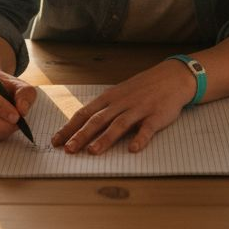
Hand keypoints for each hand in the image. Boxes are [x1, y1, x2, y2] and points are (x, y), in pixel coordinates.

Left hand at [52, 60, 196, 154]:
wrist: (172, 77)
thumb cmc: (143, 88)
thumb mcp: (119, 93)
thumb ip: (104, 109)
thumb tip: (82, 125)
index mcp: (109, 98)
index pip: (84, 113)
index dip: (69, 127)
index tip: (56, 140)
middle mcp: (121, 103)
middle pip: (98, 120)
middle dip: (81, 135)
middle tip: (68, 149)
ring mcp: (138, 109)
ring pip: (119, 124)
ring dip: (105, 138)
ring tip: (93, 151)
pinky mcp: (156, 116)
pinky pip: (147, 128)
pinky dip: (140, 138)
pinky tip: (133, 149)